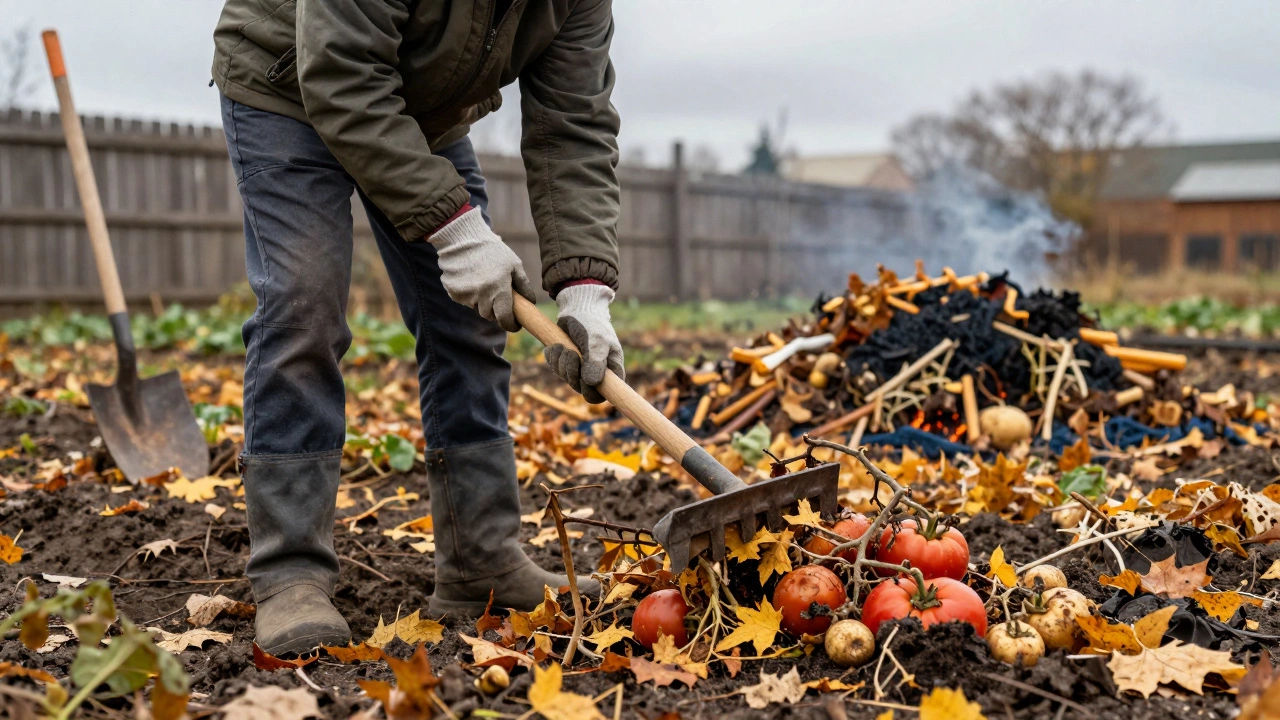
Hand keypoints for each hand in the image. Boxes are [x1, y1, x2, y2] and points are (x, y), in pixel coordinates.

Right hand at [429, 206, 535, 331]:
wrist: (463, 238)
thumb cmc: (493, 251)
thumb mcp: (514, 264)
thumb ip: (523, 285)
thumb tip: (531, 303)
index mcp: (499, 289)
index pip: (505, 318)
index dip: (511, 324)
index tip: (515, 324)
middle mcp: (481, 295)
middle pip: (490, 315)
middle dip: (496, 310)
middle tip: (498, 296)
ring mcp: (466, 295)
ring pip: (476, 308)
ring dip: (482, 302)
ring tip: (483, 282)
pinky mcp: (453, 292)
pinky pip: (465, 301)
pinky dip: (469, 295)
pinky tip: (471, 278)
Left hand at [545, 283, 623, 403]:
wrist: (578, 308)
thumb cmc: (593, 324)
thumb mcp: (597, 341)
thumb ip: (595, 362)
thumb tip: (591, 383)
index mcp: (611, 371)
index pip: (603, 395)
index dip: (592, 393)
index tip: (583, 380)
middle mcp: (596, 373)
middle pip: (581, 389)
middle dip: (572, 372)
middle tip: (571, 354)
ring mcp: (580, 369)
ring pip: (567, 379)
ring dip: (561, 362)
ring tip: (563, 346)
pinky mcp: (566, 362)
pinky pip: (556, 369)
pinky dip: (553, 358)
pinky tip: (556, 346)